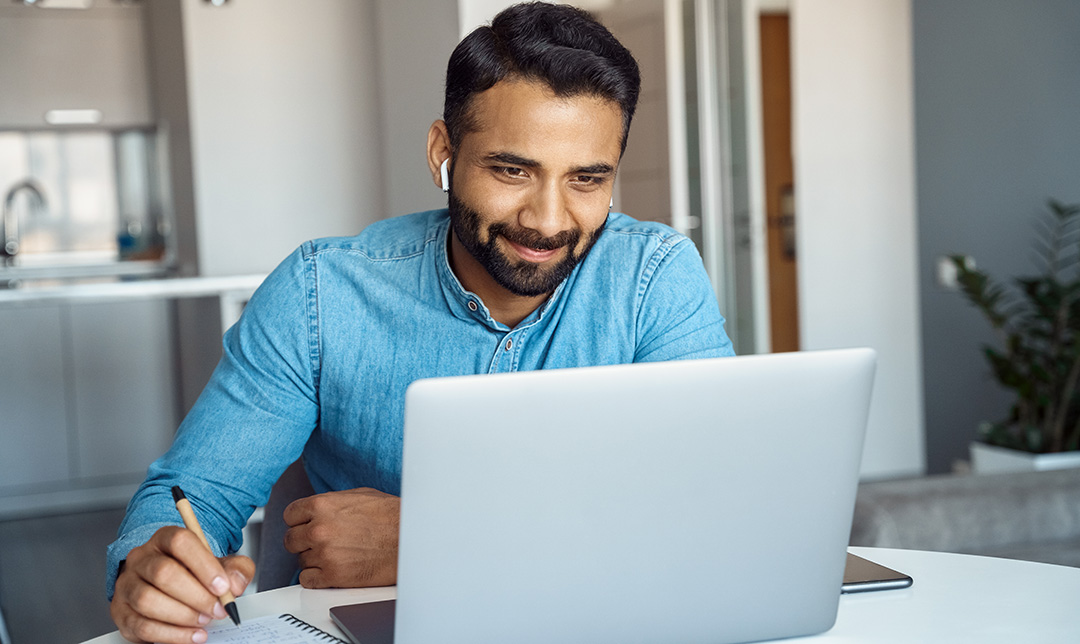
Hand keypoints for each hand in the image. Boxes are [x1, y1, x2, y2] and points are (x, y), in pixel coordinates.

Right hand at [110, 526, 253, 643]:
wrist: (168, 587)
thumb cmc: (193, 573)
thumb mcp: (220, 565)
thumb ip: (235, 569)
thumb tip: (235, 583)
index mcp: (165, 539)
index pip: (180, 542)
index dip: (204, 565)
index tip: (223, 587)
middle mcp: (141, 558)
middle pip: (163, 573)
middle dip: (196, 596)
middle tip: (217, 610)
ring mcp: (127, 585)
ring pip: (148, 600)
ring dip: (182, 616)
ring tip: (204, 622)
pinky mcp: (121, 612)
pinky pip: (142, 626)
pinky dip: (171, 635)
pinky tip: (192, 635)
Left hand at [282, 487, 399, 587]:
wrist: (409, 540)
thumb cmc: (391, 517)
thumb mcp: (359, 495)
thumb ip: (331, 502)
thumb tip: (317, 510)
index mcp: (322, 505)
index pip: (290, 515)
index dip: (300, 522)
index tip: (306, 526)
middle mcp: (319, 529)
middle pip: (291, 540)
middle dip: (304, 542)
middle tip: (321, 543)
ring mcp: (324, 554)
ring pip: (300, 561)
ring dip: (314, 560)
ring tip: (336, 555)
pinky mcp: (332, 576)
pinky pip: (307, 579)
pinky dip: (317, 577)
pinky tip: (332, 569)